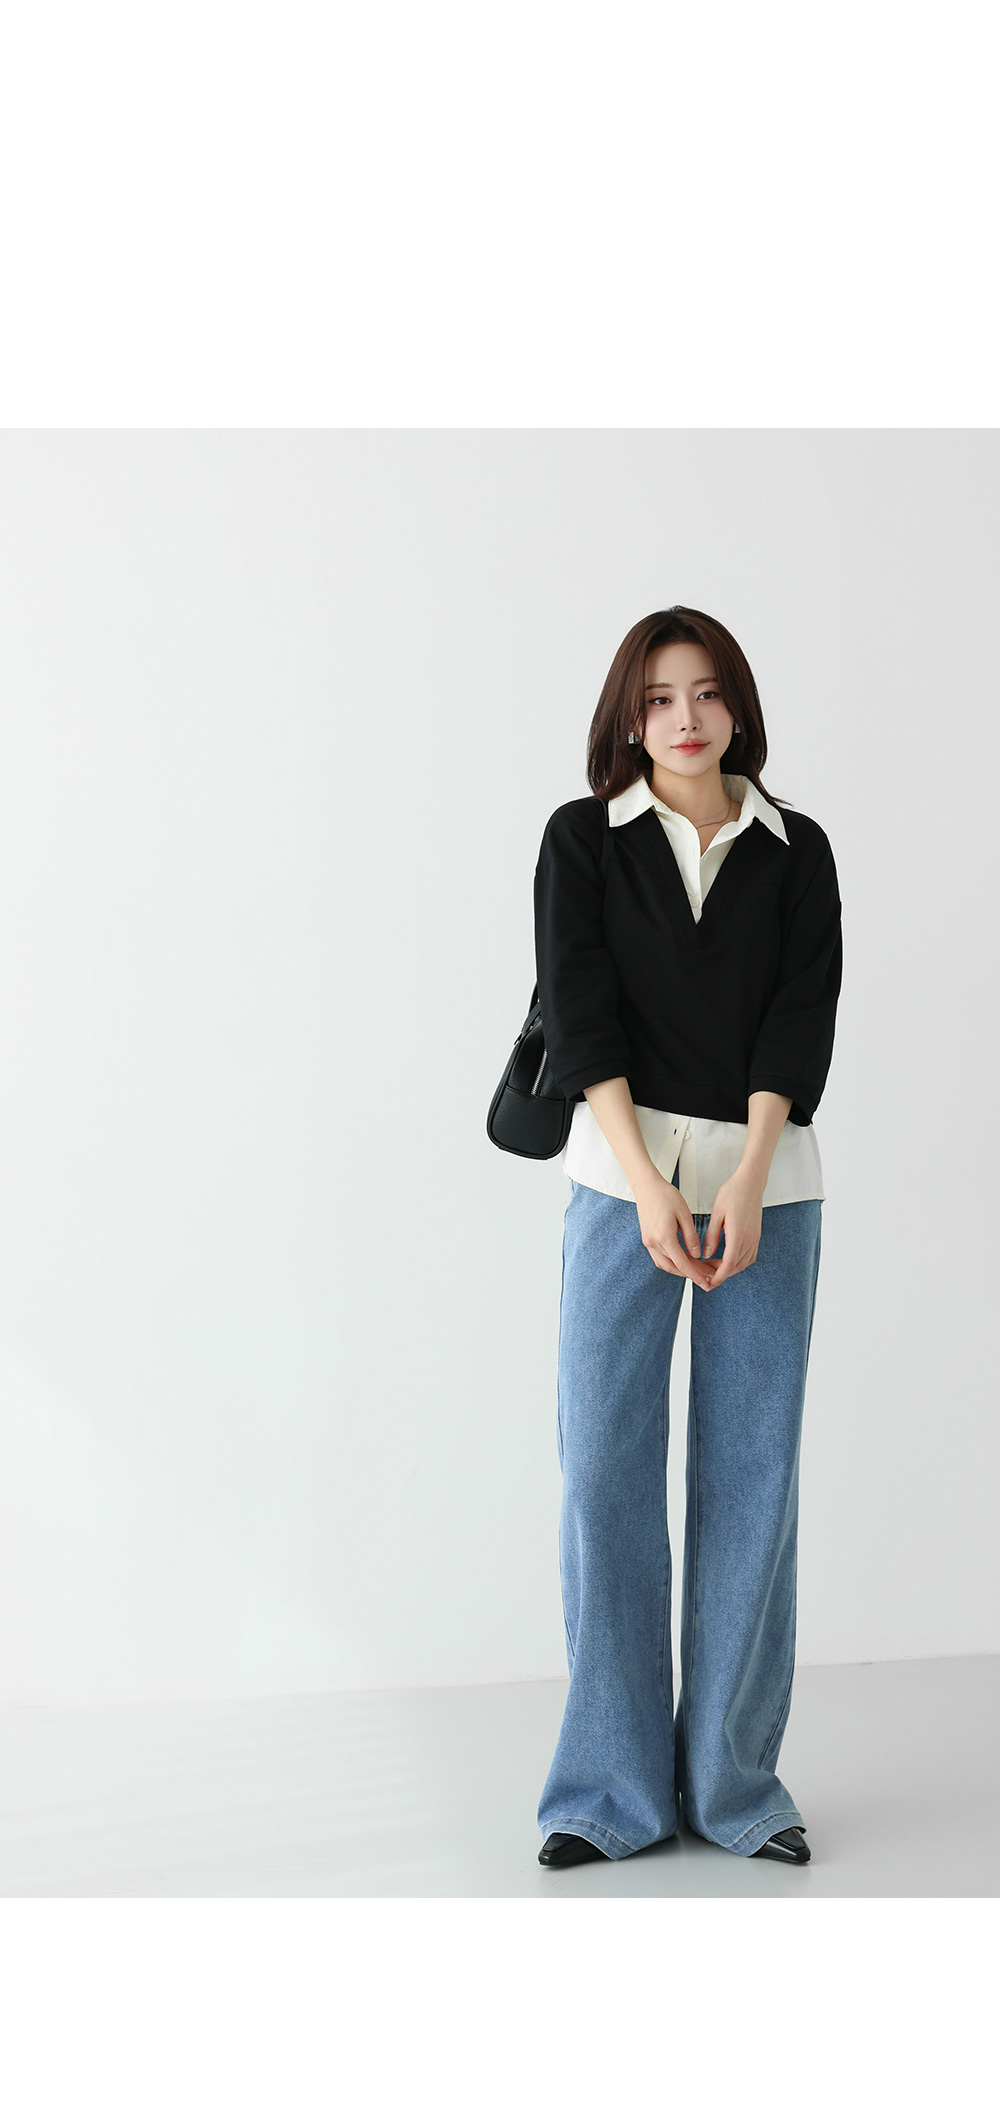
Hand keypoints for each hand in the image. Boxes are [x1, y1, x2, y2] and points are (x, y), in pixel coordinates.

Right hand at [634, 1172, 716, 1291]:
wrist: (646, 1186)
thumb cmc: (666, 1196)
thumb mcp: (684, 1214)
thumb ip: (691, 1236)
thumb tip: (697, 1255)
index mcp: (664, 1237)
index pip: (683, 1264)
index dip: (697, 1276)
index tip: (708, 1283)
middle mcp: (654, 1243)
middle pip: (675, 1268)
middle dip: (693, 1275)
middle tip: (710, 1277)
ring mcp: (648, 1243)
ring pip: (666, 1266)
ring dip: (682, 1271)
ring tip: (699, 1271)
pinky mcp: (647, 1240)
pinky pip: (661, 1259)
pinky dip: (673, 1264)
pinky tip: (684, 1262)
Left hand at [700, 1168, 763, 1288]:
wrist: (750, 1183)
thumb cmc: (732, 1194)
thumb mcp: (716, 1214)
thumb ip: (711, 1236)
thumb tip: (705, 1255)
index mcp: (738, 1235)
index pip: (728, 1264)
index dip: (718, 1277)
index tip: (708, 1283)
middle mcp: (749, 1240)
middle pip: (735, 1267)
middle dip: (721, 1275)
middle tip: (705, 1276)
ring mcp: (755, 1238)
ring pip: (743, 1263)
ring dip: (729, 1269)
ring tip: (713, 1268)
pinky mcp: (756, 1236)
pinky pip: (749, 1256)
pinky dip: (738, 1262)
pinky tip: (727, 1260)